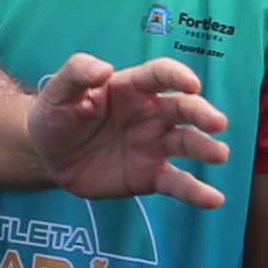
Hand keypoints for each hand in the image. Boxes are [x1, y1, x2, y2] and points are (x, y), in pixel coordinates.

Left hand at [25, 53, 230, 209]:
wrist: (47, 156)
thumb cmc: (56, 115)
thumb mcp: (58, 92)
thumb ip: (77, 74)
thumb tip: (104, 68)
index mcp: (131, 88)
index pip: (161, 75)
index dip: (178, 76)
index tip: (191, 84)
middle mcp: (150, 114)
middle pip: (183, 108)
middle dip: (202, 113)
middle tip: (217, 123)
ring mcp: (153, 145)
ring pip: (186, 143)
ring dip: (205, 148)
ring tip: (219, 154)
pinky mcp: (150, 176)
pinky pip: (177, 183)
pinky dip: (196, 191)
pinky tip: (214, 199)